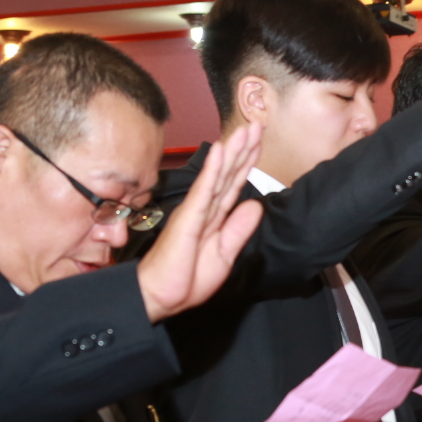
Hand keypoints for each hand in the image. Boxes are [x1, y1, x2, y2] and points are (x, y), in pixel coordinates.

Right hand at [137, 122, 265, 322]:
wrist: (162, 297)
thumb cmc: (187, 278)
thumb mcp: (224, 254)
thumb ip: (238, 229)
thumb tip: (255, 205)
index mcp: (214, 217)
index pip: (234, 184)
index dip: (247, 162)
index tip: (259, 141)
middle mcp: (205, 209)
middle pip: (229, 173)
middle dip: (244, 149)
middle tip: (258, 123)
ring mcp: (196, 210)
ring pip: (219, 175)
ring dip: (233, 151)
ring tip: (246, 129)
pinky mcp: (188, 217)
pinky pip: (204, 189)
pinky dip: (213, 169)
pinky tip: (221, 150)